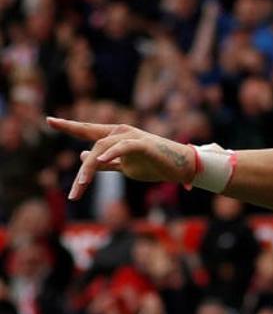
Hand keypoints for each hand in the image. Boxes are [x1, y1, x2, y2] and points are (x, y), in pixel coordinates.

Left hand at [46, 118, 195, 199]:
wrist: (181, 167)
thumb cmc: (154, 165)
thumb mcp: (124, 166)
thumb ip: (104, 162)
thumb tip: (83, 156)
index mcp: (115, 136)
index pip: (88, 130)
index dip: (69, 126)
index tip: (49, 121)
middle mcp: (121, 132)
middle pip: (93, 146)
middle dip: (82, 170)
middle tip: (75, 193)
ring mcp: (132, 137)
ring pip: (102, 148)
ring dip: (90, 168)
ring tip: (82, 186)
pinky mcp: (143, 144)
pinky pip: (123, 147)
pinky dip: (111, 153)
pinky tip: (99, 160)